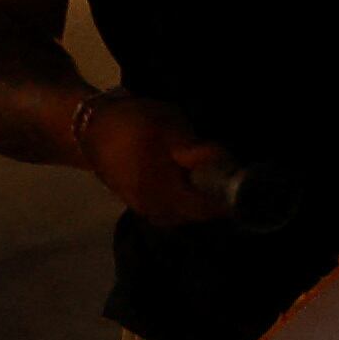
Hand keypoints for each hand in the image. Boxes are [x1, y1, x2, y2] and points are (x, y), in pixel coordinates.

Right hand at [78, 92, 234, 226]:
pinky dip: (184, 201)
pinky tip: (190, 183)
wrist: (90, 129)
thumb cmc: (133, 124)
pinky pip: (168, 210)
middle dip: (214, 202)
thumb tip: (221, 163)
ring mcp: (142, 207)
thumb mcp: (168, 127)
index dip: (225, 202)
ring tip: (214, 181)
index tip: (248, 191)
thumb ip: (193, 150)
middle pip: (193, 215)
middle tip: (232, 181)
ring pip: (181, 213)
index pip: (202, 209)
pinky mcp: (137, 202)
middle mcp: (152, 208)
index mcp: (160, 192)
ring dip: (199, 202)